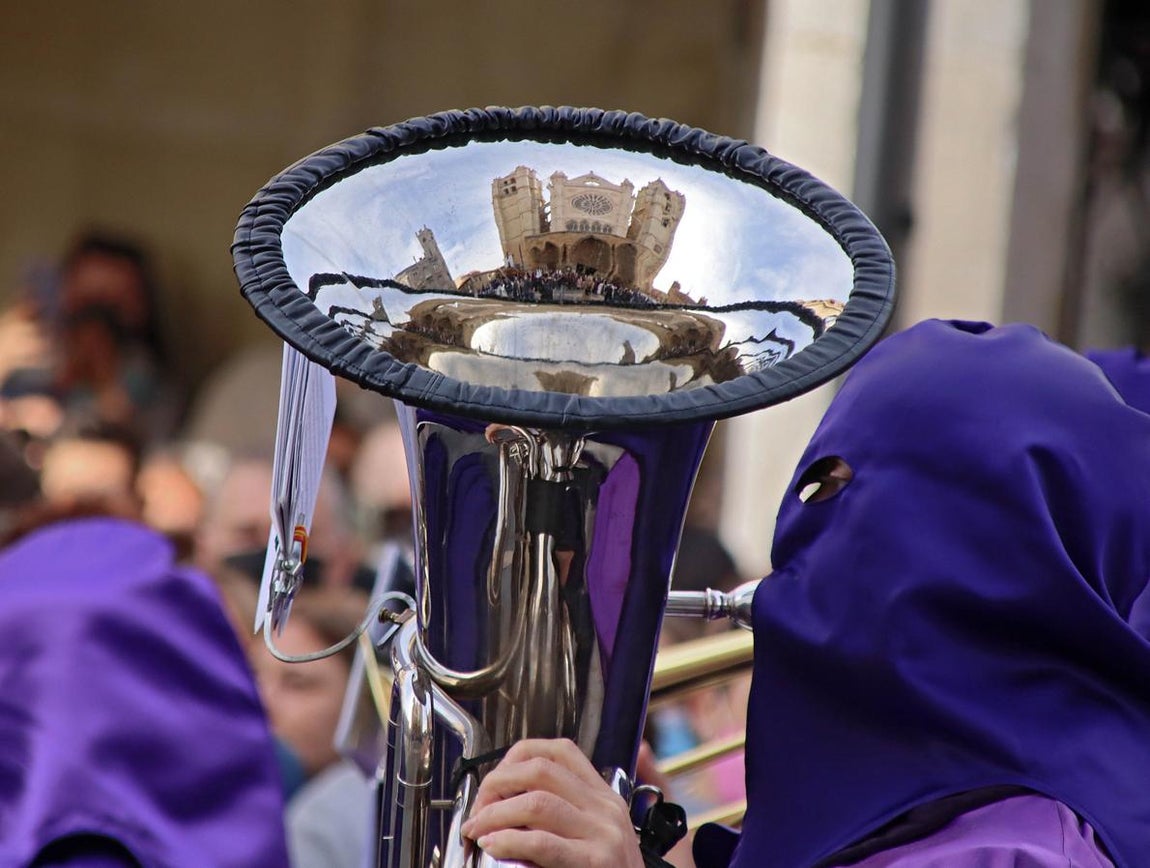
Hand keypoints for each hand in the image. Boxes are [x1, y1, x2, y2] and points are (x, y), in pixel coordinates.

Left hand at [461, 738, 643, 867]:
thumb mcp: (597, 834)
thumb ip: (568, 812)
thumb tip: (512, 799)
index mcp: (604, 796)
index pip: (560, 751)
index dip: (518, 757)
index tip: (496, 780)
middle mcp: (605, 808)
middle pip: (540, 770)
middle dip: (498, 783)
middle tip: (479, 808)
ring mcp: (604, 833)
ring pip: (536, 802)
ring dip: (495, 814)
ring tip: (478, 829)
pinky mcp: (597, 861)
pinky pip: (543, 842)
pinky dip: (509, 841)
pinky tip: (493, 845)